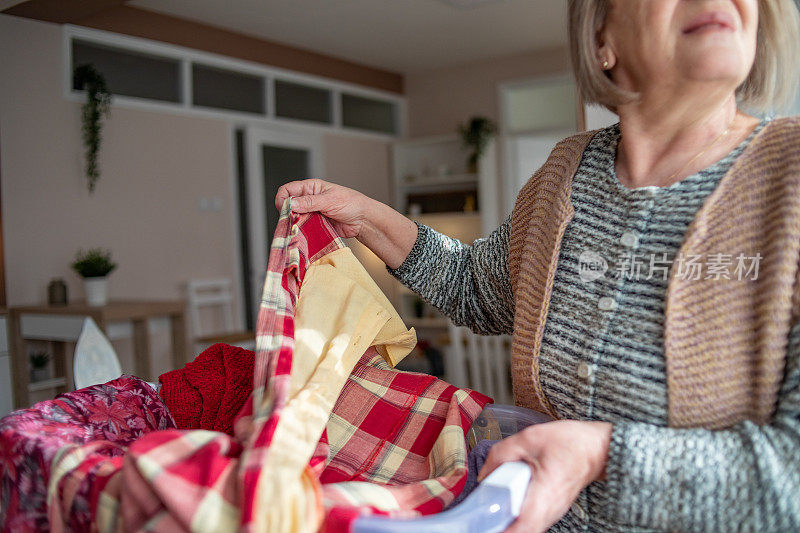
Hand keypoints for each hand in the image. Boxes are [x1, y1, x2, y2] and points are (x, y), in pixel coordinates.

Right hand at [275, 179, 372, 238]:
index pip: (287, 190)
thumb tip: (291, 203)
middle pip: (288, 206)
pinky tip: (306, 234)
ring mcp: (311, 213)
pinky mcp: (315, 225)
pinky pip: (303, 229)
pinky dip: (302, 232)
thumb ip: (309, 202)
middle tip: (293, 222)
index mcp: (311, 188)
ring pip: (294, 219)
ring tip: (302, 229)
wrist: (363, 220)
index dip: (283, 199)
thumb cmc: (351, 204)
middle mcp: (309, 200)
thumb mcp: (329, 200)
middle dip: (288, 214)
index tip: (286, 210)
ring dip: (295, 224)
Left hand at [478, 420, 611, 532]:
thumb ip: (501, 455)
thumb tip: (484, 474)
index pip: (522, 529)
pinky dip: (515, 515)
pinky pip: (529, 521)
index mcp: (544, 493)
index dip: (500, 531)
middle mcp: (549, 511)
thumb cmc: (571, 442)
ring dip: (506, 521)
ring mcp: (552, 513)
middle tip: (481, 515)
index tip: (484, 525)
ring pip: (524, 528)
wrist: (598, 447)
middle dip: (498, 526)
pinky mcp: (551, 510)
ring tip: (491, 507)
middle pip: (520, 531)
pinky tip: (506, 501)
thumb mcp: (529, 438)